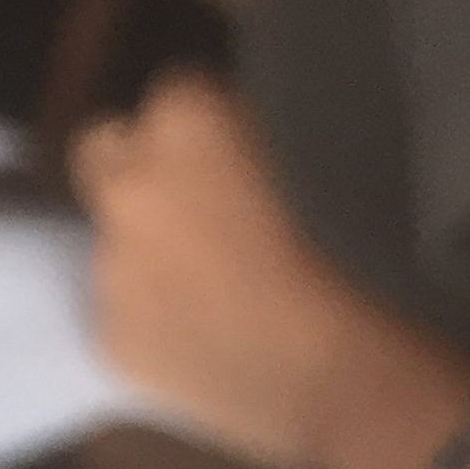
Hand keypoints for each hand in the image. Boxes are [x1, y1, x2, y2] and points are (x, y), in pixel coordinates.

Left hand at [71, 74, 469, 468]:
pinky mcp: (108, 337)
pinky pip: (122, 316)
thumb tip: (238, 140)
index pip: (172, 91)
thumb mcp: (324, 159)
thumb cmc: (363, 260)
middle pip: (106, 150)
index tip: (232, 152)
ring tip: (212, 287)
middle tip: (195, 204)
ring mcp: (109, 265)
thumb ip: (258, 138)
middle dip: (141, 167)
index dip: (203, 124)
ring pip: (113, 240)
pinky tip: (205, 340)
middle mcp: (129, 184)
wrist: (350, 378)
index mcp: (185, 123)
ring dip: (148, 250)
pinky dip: (152, 321)